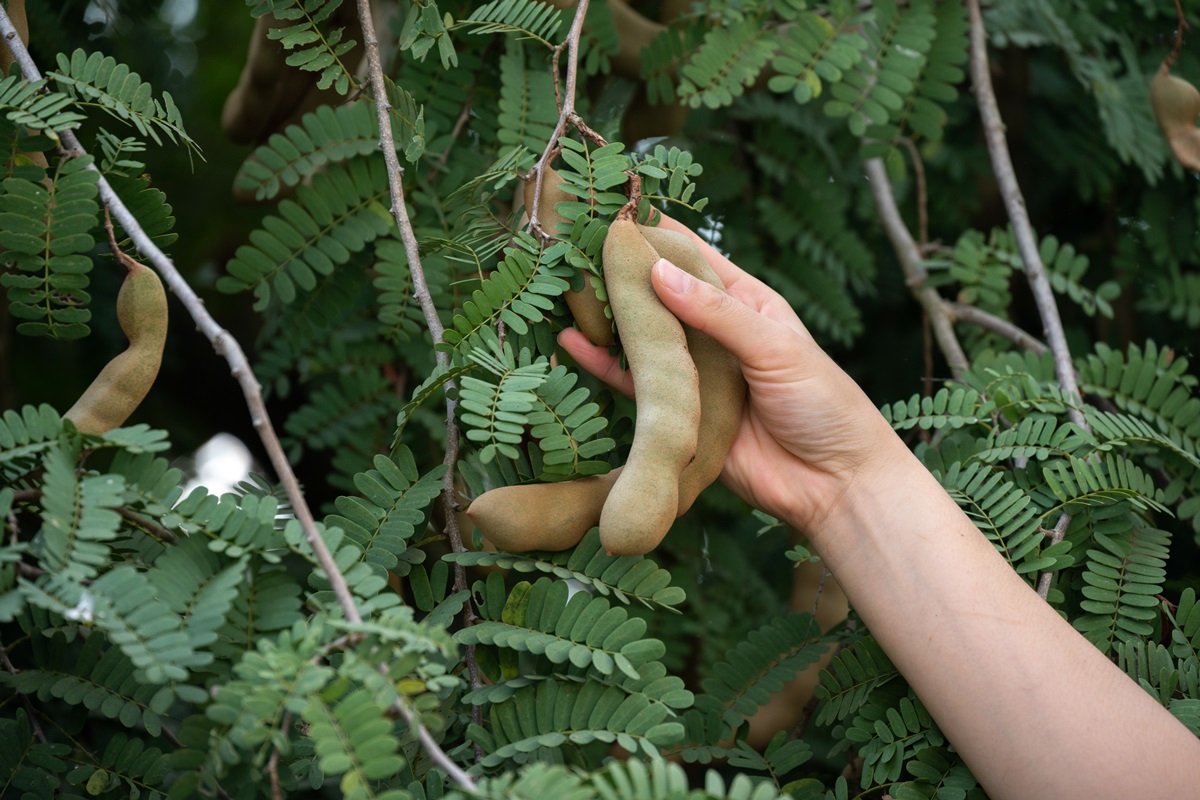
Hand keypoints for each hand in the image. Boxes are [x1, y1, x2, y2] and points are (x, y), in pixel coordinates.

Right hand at [557, 215, 903, 534]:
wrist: (832, 484)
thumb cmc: (823, 404)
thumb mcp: (775, 346)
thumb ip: (717, 313)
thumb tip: (659, 273)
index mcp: (747, 304)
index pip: (696, 259)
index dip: (660, 235)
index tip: (619, 211)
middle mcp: (716, 335)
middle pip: (662, 297)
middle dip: (624, 274)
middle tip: (579, 247)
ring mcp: (696, 375)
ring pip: (643, 340)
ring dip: (610, 318)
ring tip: (569, 291)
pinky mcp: (680, 416)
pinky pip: (635, 386)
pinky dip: (605, 367)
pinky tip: (574, 344)